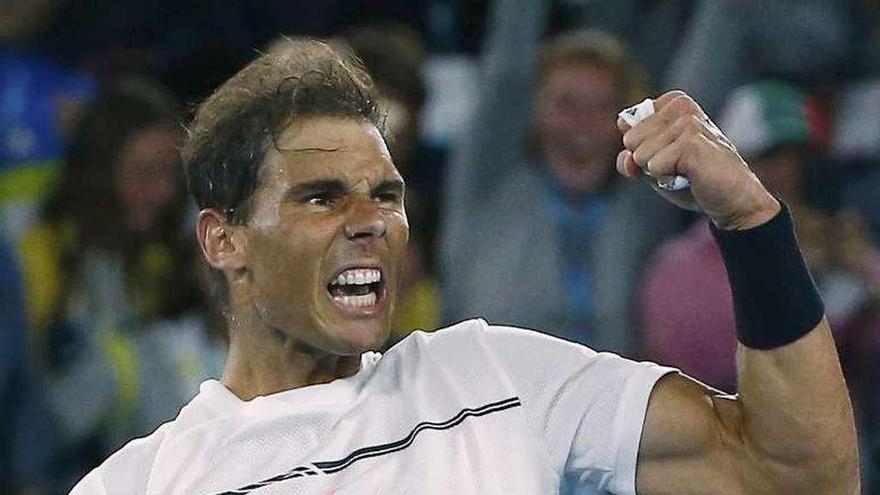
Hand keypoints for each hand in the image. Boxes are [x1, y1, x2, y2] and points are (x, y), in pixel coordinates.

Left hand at [616, 90, 779, 229]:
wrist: (731, 200)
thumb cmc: (693, 181)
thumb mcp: (653, 167)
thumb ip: (631, 158)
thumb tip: (627, 157)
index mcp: (672, 103)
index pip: (625, 124)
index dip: (640, 149)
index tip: (668, 154)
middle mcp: (681, 105)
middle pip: (630, 139)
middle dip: (647, 162)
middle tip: (679, 166)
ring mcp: (687, 122)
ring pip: (640, 155)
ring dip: (659, 172)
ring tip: (687, 171)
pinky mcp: (691, 142)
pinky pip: (653, 167)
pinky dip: (667, 179)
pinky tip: (692, 176)